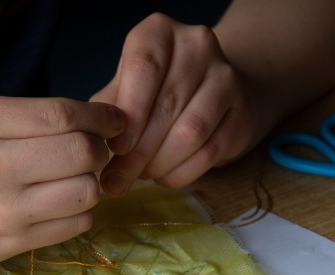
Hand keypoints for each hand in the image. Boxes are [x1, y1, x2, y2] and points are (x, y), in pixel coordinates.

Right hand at [0, 96, 124, 274]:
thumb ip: (30, 119)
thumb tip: (96, 121)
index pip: (63, 115)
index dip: (102, 116)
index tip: (116, 121)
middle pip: (83, 152)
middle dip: (101, 150)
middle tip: (94, 152)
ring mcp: (6, 209)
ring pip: (87, 191)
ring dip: (92, 184)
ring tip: (76, 181)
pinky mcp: (16, 242)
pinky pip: (77, 223)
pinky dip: (82, 212)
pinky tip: (66, 206)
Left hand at [90, 13, 253, 195]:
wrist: (212, 93)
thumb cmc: (157, 92)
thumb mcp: (127, 89)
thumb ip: (109, 110)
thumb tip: (93, 144)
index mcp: (161, 33)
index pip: (145, 67)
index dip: (129, 112)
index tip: (115, 149)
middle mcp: (198, 47)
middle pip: (167, 106)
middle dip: (138, 153)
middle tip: (117, 181)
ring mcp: (225, 79)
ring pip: (191, 132)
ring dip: (161, 164)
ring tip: (143, 176)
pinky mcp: (241, 115)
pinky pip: (210, 153)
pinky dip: (182, 173)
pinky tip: (165, 177)